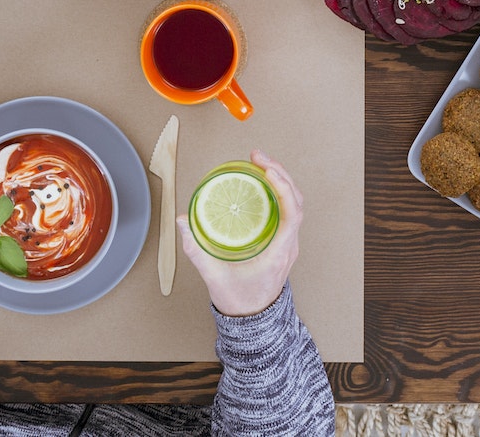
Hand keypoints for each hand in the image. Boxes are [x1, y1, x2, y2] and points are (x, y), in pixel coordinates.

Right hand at [178, 150, 303, 316]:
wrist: (253, 322)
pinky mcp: (283, 242)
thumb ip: (196, 249)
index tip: (268, 170)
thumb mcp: (214, 276)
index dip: (284, 188)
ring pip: (294, 204)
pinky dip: (278, 192)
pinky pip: (287, 211)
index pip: (292, 214)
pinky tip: (263, 183)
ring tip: (261, 162)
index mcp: (279, 253)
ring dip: (281, 180)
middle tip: (258, 156)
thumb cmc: (240, 301)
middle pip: (296, 201)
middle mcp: (288, 246)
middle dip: (280, 174)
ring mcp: (288, 243)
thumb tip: (183, 221)